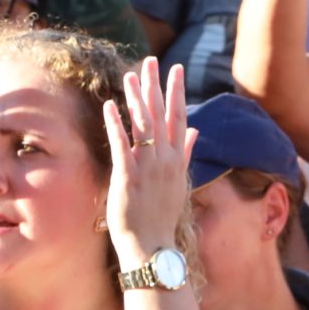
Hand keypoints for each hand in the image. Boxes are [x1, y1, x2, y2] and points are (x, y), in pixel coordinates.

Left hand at [104, 57, 194, 269]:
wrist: (152, 248)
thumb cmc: (162, 219)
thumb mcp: (179, 183)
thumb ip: (187, 154)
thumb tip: (197, 131)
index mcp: (177, 162)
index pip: (179, 119)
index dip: (176, 92)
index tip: (174, 69)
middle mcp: (165, 161)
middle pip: (162, 116)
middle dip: (156, 86)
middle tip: (151, 60)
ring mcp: (148, 168)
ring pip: (143, 125)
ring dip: (136, 98)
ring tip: (130, 75)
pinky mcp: (128, 177)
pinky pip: (121, 145)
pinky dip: (116, 124)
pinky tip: (110, 105)